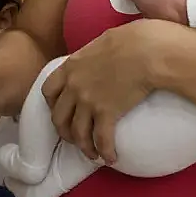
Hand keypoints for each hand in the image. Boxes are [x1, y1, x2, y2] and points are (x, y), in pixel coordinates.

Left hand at [42, 19, 166, 163]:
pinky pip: (101, 140)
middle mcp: (74, 86)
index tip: (61, 111)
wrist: (147, 51)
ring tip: (92, 153)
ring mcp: (88, 101)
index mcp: (71, 66)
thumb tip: (100, 55)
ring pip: (77, 133)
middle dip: (65, 131)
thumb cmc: (132, 39)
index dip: (52, 105)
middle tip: (75, 137)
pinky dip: (105, 152)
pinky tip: (111, 157)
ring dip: (84, 147)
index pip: (48, 90)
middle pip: (59, 117)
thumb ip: (93, 54)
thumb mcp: (102, 41)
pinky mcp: (106, 113)